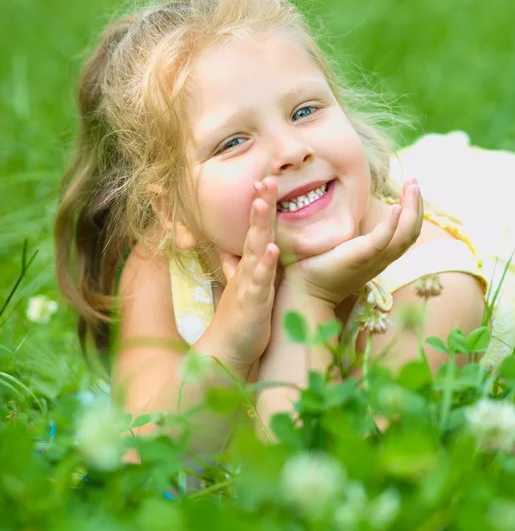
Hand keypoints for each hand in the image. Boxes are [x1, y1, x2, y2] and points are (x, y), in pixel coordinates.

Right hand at [210, 177, 279, 365]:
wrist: (226, 351)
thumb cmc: (240, 319)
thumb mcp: (243, 287)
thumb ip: (240, 266)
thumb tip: (238, 249)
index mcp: (249, 267)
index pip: (257, 232)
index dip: (261, 208)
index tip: (266, 182)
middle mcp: (248, 271)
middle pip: (255, 233)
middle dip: (261, 206)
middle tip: (266, 179)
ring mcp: (248, 286)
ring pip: (255, 252)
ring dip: (259, 227)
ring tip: (263, 203)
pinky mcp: (252, 304)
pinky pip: (258, 283)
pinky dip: (264, 266)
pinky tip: (271, 250)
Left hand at [278, 179, 423, 307]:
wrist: (307, 291)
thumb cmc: (319, 266)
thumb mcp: (342, 245)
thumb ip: (351, 231)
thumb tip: (347, 207)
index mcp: (380, 254)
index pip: (407, 232)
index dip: (413, 210)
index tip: (410, 187)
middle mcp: (382, 257)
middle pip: (412, 231)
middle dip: (417, 204)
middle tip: (414, 181)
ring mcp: (373, 258)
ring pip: (405, 235)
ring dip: (412, 209)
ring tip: (411, 186)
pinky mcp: (360, 258)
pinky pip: (382, 241)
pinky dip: (391, 225)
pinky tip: (395, 208)